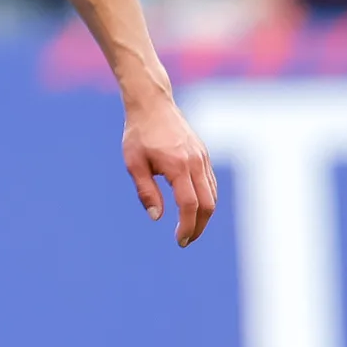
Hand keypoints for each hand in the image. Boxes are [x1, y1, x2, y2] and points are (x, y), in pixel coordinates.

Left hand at [124, 85, 217, 246]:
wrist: (153, 104)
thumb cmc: (139, 134)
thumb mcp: (134, 164)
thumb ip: (146, 191)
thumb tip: (157, 218)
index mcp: (178, 166)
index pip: (189, 205)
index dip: (186, 227)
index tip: (179, 241)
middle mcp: (195, 163)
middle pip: (208, 204)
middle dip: (199, 227)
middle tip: (185, 241)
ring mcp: (203, 158)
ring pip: (213, 195)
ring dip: (204, 216)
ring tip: (189, 229)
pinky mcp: (203, 154)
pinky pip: (211, 183)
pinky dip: (207, 200)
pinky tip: (194, 208)